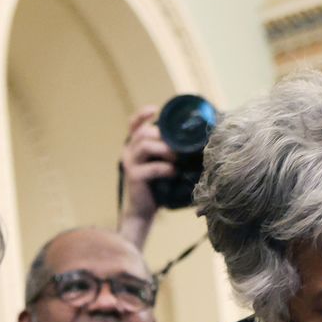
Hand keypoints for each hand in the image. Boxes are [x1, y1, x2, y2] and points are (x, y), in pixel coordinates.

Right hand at [118, 106, 171, 245]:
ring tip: (177, 158)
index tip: (156, 110)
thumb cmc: (156, 185)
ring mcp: (130, 164)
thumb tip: (193, 138)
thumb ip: (167, 150)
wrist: (143, 211)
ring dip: (165, 149)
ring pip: (145, 145)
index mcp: (134, 146)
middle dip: (163, 136)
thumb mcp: (160, 163)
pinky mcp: (134, 177)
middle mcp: (129, 152)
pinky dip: (166, 168)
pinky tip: (174, 172)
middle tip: (179, 146)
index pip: (133, 124)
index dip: (143, 114)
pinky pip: (151, 167)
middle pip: (144, 133)